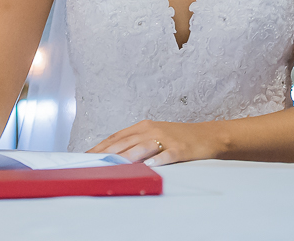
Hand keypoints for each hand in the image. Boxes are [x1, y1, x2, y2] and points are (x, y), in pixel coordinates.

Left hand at [87, 120, 217, 166]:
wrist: (208, 136)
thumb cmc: (179, 138)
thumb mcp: (155, 136)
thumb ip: (136, 144)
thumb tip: (113, 156)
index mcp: (143, 127)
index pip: (117, 137)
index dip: (100, 146)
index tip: (85, 156)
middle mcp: (152, 130)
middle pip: (125, 142)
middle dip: (106, 153)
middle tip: (90, 164)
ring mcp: (166, 139)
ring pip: (142, 147)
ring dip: (126, 157)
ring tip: (112, 165)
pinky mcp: (180, 148)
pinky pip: (167, 155)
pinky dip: (157, 160)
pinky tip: (149, 166)